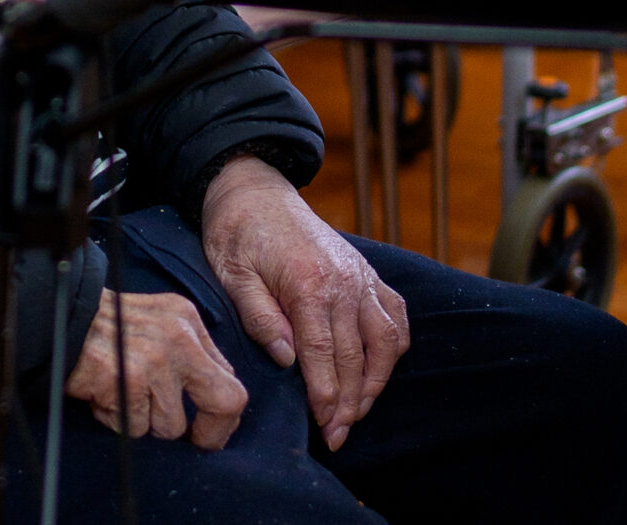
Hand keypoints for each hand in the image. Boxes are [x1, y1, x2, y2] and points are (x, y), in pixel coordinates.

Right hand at [64, 290, 248, 448]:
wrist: (62, 315)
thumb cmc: (110, 327)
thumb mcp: (159, 322)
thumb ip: (189, 353)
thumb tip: (215, 400)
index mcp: (188, 320)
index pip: (229, 378)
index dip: (221, 415)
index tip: (209, 431)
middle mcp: (178, 337)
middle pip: (224, 400)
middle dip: (212, 433)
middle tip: (196, 442)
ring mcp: (155, 359)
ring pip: (171, 426)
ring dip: (145, 423)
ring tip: (123, 397)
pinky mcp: (128, 381)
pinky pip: (135, 428)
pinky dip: (118, 420)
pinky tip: (104, 396)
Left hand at [197, 155, 408, 450]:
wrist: (257, 190)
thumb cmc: (237, 233)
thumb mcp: (232, 273)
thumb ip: (259, 316)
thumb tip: (286, 359)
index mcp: (308, 281)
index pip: (323, 352)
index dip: (326, 394)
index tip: (325, 426)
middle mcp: (343, 280)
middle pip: (355, 354)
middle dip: (349, 402)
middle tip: (338, 436)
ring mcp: (360, 275)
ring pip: (385, 340)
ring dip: (376, 381)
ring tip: (358, 412)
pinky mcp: (366, 272)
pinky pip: (394, 315)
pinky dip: (394, 346)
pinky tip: (380, 370)